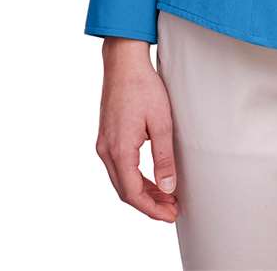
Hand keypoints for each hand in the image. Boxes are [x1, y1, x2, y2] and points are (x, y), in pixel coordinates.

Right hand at [95, 38, 179, 221]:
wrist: (124, 62)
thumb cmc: (143, 87)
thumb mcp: (161, 122)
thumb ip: (164, 158)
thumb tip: (168, 188)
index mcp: (119, 150)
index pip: (133, 193)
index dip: (152, 208)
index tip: (171, 214)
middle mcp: (106, 151)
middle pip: (125, 191)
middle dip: (149, 204)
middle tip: (172, 209)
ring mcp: (104, 144)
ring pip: (121, 180)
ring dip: (142, 192)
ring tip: (166, 197)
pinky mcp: (106, 137)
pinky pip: (119, 167)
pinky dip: (135, 178)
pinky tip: (151, 179)